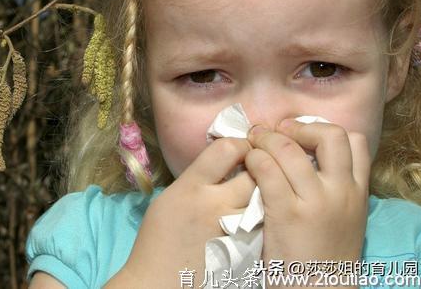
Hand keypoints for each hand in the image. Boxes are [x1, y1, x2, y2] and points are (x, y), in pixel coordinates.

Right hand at [110, 137, 256, 287]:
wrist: (158, 281)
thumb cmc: (157, 239)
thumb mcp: (169, 198)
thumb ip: (195, 178)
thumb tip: (220, 162)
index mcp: (190, 187)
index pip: (226, 149)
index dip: (240, 144)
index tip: (241, 149)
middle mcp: (213, 205)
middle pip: (254, 173)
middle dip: (259, 167)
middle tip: (257, 167)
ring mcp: (231, 228)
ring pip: (263, 199)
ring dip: (263, 192)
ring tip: (257, 192)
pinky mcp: (244, 249)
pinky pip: (262, 224)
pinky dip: (261, 217)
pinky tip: (254, 217)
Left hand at [245, 119, 369, 272]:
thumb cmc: (322, 255)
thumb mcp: (344, 218)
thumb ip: (333, 188)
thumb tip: (303, 155)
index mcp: (358, 193)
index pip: (354, 141)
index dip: (323, 129)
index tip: (300, 135)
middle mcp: (342, 192)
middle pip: (329, 135)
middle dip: (299, 127)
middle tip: (276, 132)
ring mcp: (316, 201)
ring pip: (290, 149)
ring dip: (266, 139)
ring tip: (254, 143)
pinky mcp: (287, 213)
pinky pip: (266, 170)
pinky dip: (254, 159)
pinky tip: (248, 165)